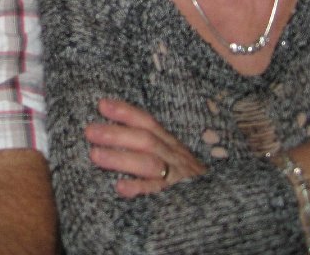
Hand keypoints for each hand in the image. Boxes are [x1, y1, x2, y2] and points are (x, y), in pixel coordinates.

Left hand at [84, 98, 205, 197]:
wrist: (220, 205)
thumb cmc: (184, 177)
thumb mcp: (171, 156)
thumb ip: (149, 144)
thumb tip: (112, 130)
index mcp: (171, 144)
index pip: (148, 122)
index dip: (125, 112)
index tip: (102, 104)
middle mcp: (174, 157)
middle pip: (146, 140)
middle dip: (117, 134)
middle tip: (89, 131)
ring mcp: (177, 178)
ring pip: (150, 164)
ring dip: (121, 158)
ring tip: (95, 155)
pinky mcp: (177, 199)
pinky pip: (158, 193)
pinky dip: (139, 189)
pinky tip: (120, 187)